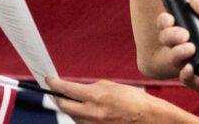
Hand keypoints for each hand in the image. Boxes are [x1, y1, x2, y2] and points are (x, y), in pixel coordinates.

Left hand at [46, 77, 192, 122]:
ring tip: (72, 101)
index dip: (54, 84)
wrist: (149, 118)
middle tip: (55, 92)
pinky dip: (80, 117)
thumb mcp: (110, 86)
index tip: (49, 80)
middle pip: (64, 106)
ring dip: (70, 108)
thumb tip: (75, 89)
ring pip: (72, 117)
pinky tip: (85, 112)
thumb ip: (90, 88)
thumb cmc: (133, 100)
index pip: (66, 90)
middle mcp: (92, 113)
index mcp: (95, 96)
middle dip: (57, 98)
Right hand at [165, 0, 198, 101]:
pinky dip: (184, 73)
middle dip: (169, 36)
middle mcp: (192, 48)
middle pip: (167, 41)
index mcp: (197, 32)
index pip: (172, 26)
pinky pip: (185, 79)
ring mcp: (195, 65)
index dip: (166, 22)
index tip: (169, 19)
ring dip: (176, 53)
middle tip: (183, 35)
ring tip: (190, 49)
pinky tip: (191, 67)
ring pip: (172, 59)